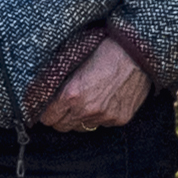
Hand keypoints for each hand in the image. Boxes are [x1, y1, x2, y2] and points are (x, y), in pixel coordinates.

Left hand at [30, 35, 150, 130]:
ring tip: (87, 100)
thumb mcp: (72, 62)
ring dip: (80, 117)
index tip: (47, 108)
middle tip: (63, 106)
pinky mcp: (120, 119)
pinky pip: (102, 124)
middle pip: (62, 127)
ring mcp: (105, 117)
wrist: (137, 53)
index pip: (47, 118)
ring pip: (82, 127)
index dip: (46, 112)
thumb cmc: (103, 50)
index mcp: (71, 95)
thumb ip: (56, 81)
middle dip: (60, 117)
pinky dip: (100, 116)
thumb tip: (40, 92)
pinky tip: (104, 100)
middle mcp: (87, 110)